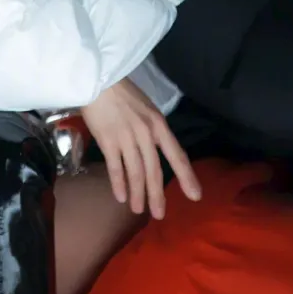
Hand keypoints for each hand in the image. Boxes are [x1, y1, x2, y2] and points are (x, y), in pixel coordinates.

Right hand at [81, 77, 201, 219]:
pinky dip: (119, 184)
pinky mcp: (108, 140)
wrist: (97, 79)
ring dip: (138, 194)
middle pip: (155, 171)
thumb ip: (152, 129)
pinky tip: (121, 197)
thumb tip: (155, 151)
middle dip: (157, 195)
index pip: (177, 155)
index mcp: (158, 124)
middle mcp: (146, 134)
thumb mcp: (146, 108)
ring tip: (138, 210)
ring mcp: (127, 138)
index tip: (195, 196)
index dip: (186, 177)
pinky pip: (116, 168)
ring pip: (136, 173)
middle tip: (159, 214)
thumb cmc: (121, 92)